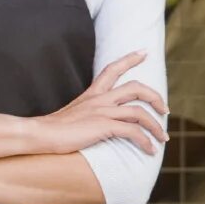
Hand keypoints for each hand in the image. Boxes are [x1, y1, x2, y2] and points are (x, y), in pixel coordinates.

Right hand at [28, 51, 166, 155]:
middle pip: (136, 88)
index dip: (130, 59)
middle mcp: (100, 99)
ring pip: (140, 112)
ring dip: (156, 126)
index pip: (112, 70)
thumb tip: (90, 124)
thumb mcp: (71, 115)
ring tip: (162, 138)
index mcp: (91, 95)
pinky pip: (133, 132)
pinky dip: (145, 141)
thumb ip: (84, 115)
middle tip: (165, 109)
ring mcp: (102, 112)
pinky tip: (150, 150)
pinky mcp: (103, 126)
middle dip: (155, 97)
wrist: (39, 134)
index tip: (144, 52)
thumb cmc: (50, 130)